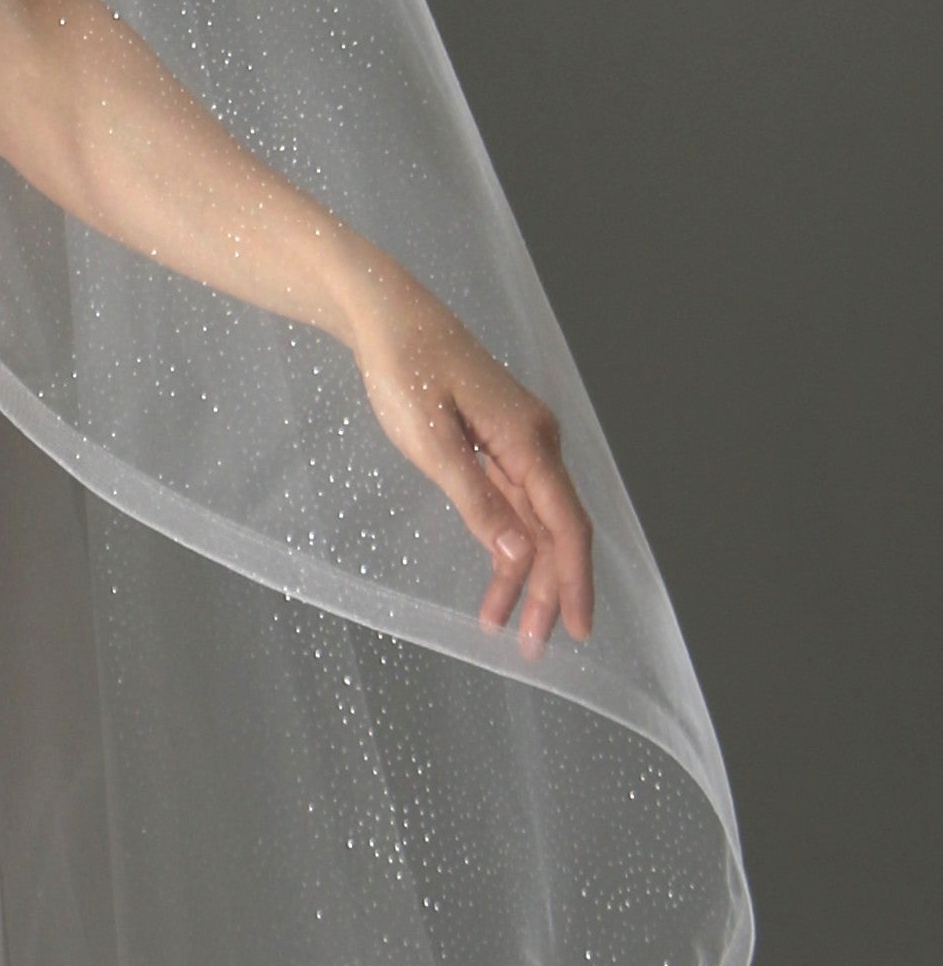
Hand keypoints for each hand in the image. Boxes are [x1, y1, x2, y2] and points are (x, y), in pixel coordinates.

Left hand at [348, 270, 594, 655]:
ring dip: (524, 576)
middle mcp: (535, 443)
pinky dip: (507, 546)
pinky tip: (497, 583)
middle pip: (554, 530)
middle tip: (534, 649)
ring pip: (534, 524)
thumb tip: (516, 554)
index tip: (576, 627)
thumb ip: (475, 500)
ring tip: (508, 630)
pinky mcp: (497, 446)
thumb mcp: (431, 440)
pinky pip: (513, 506)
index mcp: (528, 440)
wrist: (389, 316)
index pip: (565, 523)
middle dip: (548, 591)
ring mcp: (519, 445)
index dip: (573, 579)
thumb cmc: (405, 368)